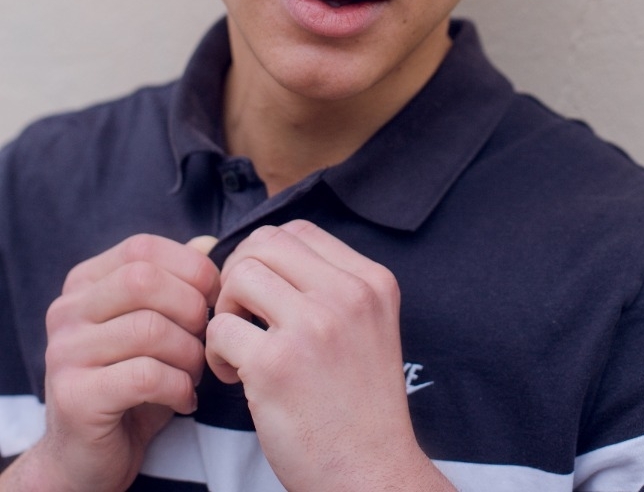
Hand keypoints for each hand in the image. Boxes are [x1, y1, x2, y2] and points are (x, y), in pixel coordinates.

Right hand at [13, 234, 219, 491]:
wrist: (88, 457)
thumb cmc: (131, 383)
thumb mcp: (156, 325)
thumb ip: (176, 283)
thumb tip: (208, 243)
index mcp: (84, 284)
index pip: (142, 248)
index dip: (190, 266)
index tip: (214, 297)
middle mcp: (66, 311)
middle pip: (144, 280)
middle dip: (191, 307)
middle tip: (207, 338)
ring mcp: (64, 353)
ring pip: (149, 329)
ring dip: (189, 353)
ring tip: (195, 373)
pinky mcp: (75, 396)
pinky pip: (145, 375)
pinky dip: (179, 386)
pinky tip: (184, 399)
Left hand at [205, 220, 453, 491]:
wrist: (372, 475)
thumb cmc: (359, 407)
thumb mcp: (368, 327)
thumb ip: (330, 287)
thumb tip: (263, 255)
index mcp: (371, 282)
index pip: (299, 231)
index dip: (267, 255)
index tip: (262, 294)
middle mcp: (347, 296)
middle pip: (265, 242)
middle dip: (239, 273)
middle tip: (241, 314)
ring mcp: (313, 327)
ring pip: (239, 275)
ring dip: (225, 309)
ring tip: (238, 346)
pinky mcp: (277, 365)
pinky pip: (220, 329)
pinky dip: (215, 351)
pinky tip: (234, 376)